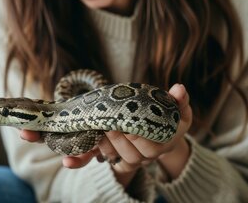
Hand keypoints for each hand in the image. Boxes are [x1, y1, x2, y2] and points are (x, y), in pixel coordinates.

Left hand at [67, 84, 192, 178]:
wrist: (152, 131)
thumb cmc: (161, 115)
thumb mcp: (172, 110)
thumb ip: (178, 101)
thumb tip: (179, 88)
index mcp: (163, 141)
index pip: (154, 145)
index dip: (139, 136)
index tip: (128, 124)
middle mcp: (147, 153)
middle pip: (133, 153)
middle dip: (120, 138)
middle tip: (109, 124)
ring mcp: (127, 156)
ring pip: (114, 155)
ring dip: (104, 143)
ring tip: (97, 127)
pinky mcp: (108, 154)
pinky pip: (94, 159)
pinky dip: (79, 160)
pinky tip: (68, 160)